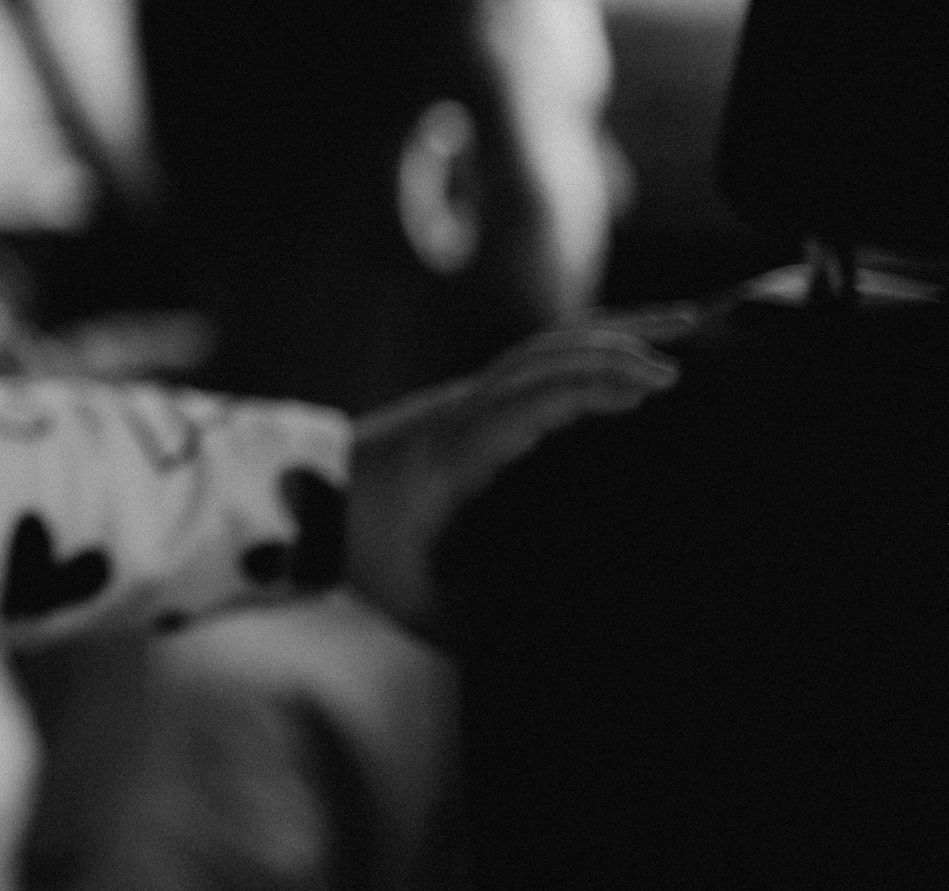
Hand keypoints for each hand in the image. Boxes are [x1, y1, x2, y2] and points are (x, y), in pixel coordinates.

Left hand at [346, 325, 679, 640]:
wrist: (306, 504)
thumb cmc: (369, 559)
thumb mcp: (420, 605)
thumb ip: (483, 632)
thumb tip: (557, 660)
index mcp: (456, 453)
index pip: (529, 404)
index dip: (587, 389)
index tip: (646, 392)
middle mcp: (463, 412)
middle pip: (544, 358)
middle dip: (616, 354)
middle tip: (685, 373)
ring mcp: (466, 398)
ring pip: (543, 348)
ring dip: (611, 336)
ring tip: (684, 330)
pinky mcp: (471, 400)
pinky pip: (537, 359)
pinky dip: (589, 345)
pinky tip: (633, 346)